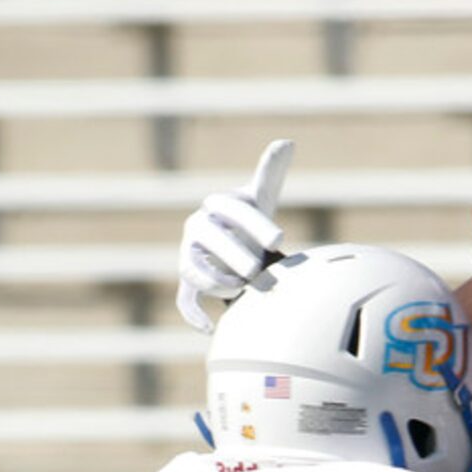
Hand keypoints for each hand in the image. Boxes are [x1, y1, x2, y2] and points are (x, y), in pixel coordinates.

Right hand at [176, 139, 293, 331]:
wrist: (233, 243)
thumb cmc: (251, 219)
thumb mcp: (262, 195)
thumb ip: (270, 171)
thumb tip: (286, 142)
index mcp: (217, 204)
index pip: (233, 210)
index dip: (256, 223)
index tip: (280, 238)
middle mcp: (197, 227)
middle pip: (209, 239)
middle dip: (233, 254)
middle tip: (259, 269)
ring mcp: (189, 255)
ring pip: (193, 270)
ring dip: (216, 282)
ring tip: (242, 291)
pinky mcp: (188, 281)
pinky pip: (184, 299)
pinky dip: (194, 315)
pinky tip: (211, 329)